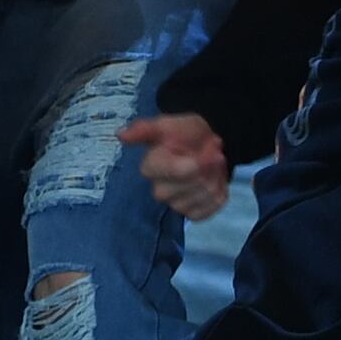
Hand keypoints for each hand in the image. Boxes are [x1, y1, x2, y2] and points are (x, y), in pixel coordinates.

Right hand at [120, 109, 235, 222]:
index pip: (181, 170)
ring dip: (217, 176)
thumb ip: (144, 129)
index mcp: (151, 168)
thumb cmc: (183, 134)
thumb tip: (120, 135)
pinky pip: (212, 208)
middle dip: (211, 166)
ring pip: (208, 194)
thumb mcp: (166, 125)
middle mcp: (159, 190)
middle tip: (212, 153)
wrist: (202, 145)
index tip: (210, 145)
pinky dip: (220, 193)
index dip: (201, 159)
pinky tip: (214, 181)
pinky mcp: (192, 214)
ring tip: (213, 165)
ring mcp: (176, 204)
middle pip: (197, 183)